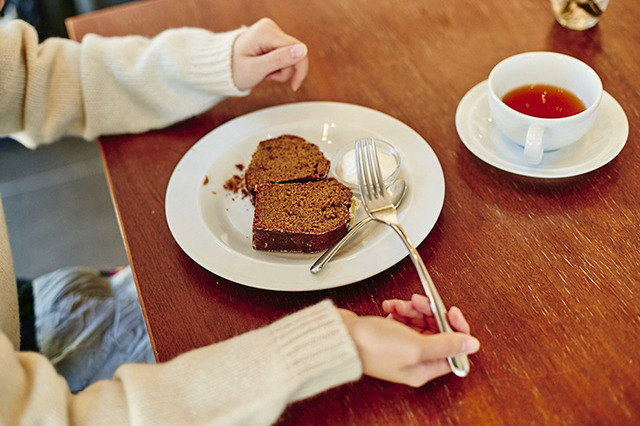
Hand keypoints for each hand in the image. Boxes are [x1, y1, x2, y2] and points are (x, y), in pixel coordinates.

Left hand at [232, 18, 308, 91]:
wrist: (221, 67)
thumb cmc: (232, 69)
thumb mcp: (256, 69)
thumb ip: (279, 59)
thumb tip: (302, 50)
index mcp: (266, 32)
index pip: (297, 48)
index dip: (299, 69)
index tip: (294, 86)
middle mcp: (270, 27)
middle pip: (294, 52)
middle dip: (285, 70)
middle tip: (268, 77)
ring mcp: (271, 32)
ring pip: (290, 55)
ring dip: (280, 69)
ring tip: (264, 73)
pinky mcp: (271, 38)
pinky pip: (284, 54)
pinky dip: (277, 66)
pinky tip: (265, 68)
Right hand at [339, 294, 479, 386]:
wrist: (341, 337)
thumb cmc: (372, 347)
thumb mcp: (416, 346)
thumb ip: (446, 344)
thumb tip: (472, 345)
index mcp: (424, 368)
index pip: (454, 349)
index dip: (455, 328)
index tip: (450, 311)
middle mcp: (414, 359)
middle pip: (437, 331)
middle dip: (430, 313)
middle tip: (421, 303)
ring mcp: (400, 346)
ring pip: (420, 321)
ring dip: (413, 308)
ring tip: (401, 305)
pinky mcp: (387, 334)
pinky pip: (403, 318)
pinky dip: (399, 309)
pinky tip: (390, 307)